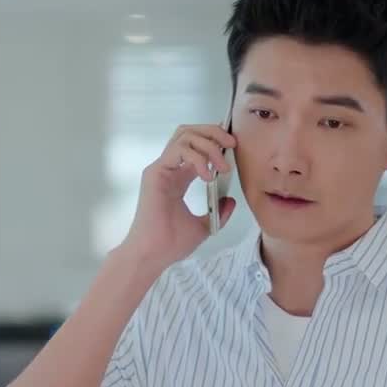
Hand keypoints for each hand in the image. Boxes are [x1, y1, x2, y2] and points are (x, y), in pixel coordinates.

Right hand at [118, 123, 237, 269]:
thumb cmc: (172, 243)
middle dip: (213, 132)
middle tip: (231, 144)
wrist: (154, 255)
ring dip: (209, 144)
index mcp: (178, 178)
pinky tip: (208, 176)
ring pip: (184, 136)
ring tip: (223, 166)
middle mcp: (169, 169)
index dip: (214, 139)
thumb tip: (231, 200)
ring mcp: (161, 169)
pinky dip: (198, 158)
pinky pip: (179, 150)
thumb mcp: (205, 226)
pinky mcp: (155, 173)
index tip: (233, 145)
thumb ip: (218, 211)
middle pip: (189, 132)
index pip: (195, 146)